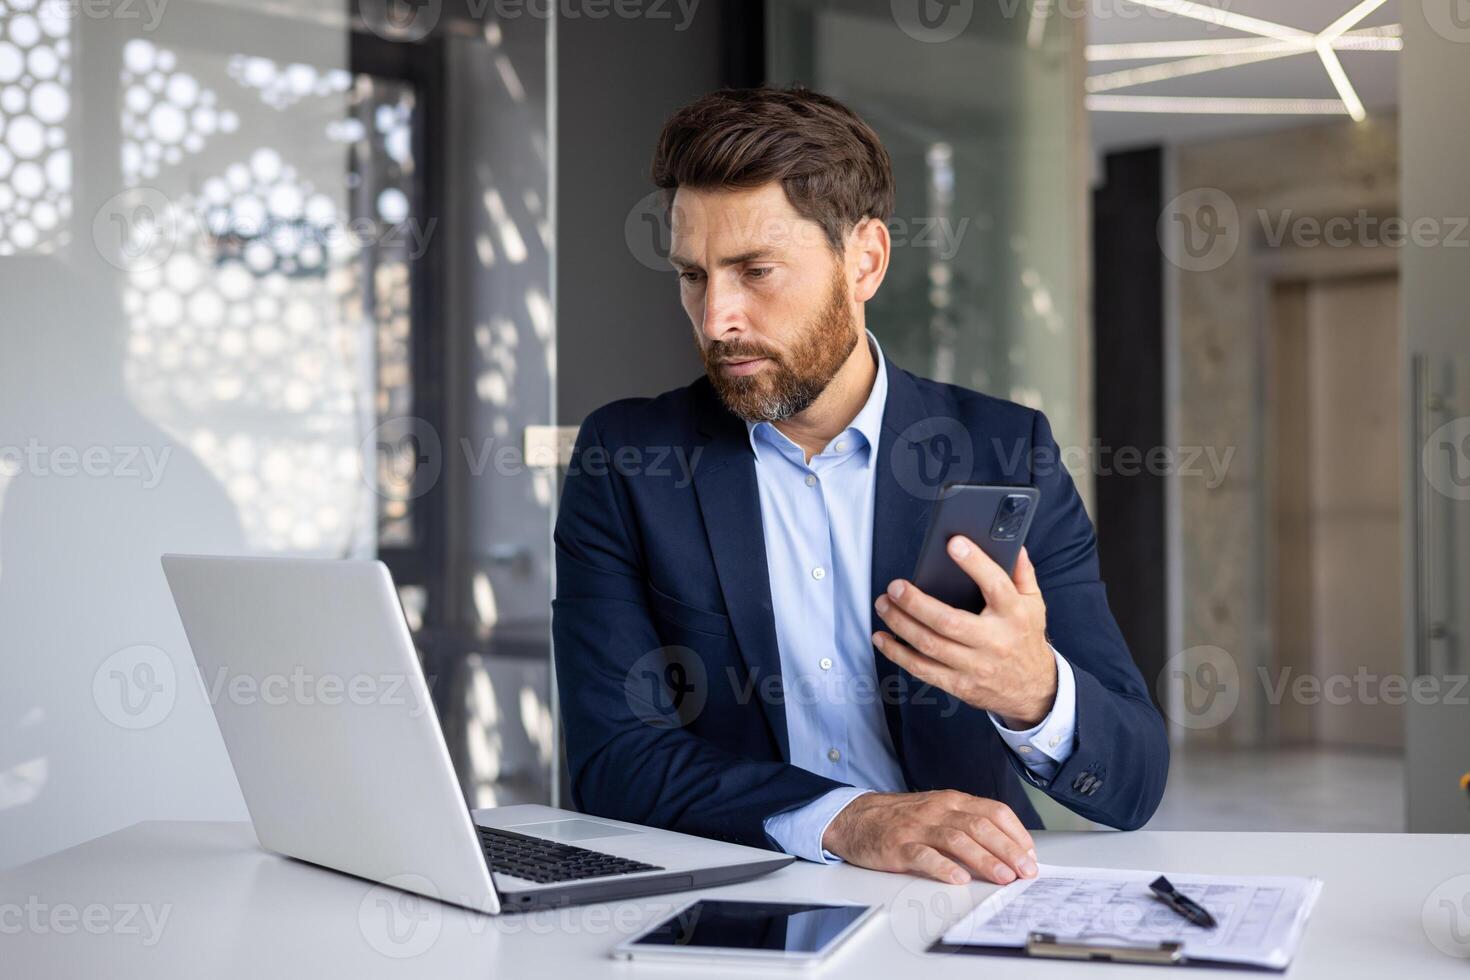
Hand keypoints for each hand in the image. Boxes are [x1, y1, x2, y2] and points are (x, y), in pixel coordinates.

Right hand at [822, 790, 1036, 883]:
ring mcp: (917, 827)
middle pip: (980, 826)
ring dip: (984, 859)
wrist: (855, 818)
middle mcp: (938, 810)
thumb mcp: (938, 811)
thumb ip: (968, 824)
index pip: (993, 811)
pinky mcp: (898, 846)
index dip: (1016, 833)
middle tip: (1025, 870)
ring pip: (957, 839)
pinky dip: (943, 867)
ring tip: (1002, 877)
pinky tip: (957, 879)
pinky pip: (923, 855)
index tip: (1030, 854)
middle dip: (1008, 849)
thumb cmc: (901, 818)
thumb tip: (1007, 848)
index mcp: (952, 800)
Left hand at [873, 541, 1054, 726]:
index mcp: (1014, 615)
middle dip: (916, 603)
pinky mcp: (959, 684)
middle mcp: (994, 641)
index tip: (954, 544)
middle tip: (895, 587)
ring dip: (900, 624)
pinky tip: (883, 638)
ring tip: (884, 605)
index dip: (975, 563)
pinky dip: (897, 654)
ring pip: (930, 645)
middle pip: (949, 621)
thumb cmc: (1026, 639)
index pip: (996, 586)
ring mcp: (975, 666)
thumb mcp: (1034, 604)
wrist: (1034, 689)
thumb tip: (1013, 545)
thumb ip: (1022, 573)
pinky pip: (922, 669)